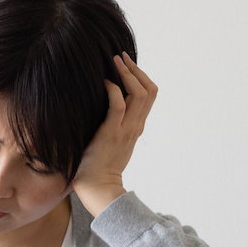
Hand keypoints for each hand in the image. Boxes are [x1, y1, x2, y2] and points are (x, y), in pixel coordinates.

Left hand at [73, 52, 157, 215]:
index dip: (141, 77)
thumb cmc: (97, 168)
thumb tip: (101, 108)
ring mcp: (125, 130)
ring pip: (139, 94)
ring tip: (115, 62)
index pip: (149, 95)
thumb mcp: (111, 143)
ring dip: (127, 74)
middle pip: (149, 90)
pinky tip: (104, 83)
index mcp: (136, 128)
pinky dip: (113, 90)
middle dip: (136, 70)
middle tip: (121, 57)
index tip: (126, 65)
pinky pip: (118, 105)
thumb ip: (113, 126)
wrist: (97, 188)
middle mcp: (135, 127)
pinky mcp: (111, 134)